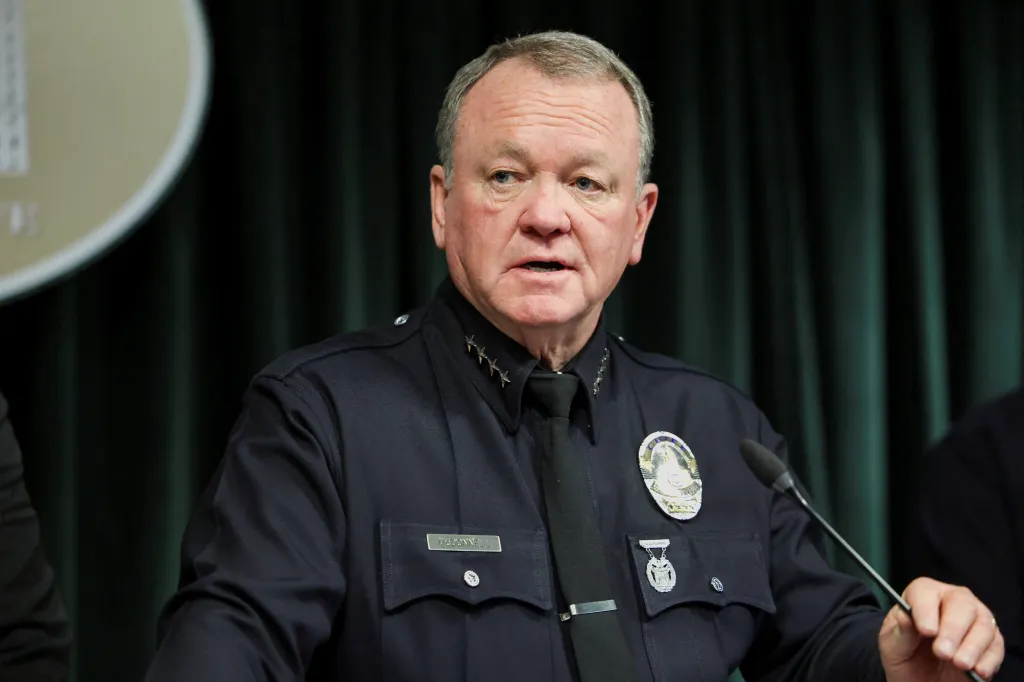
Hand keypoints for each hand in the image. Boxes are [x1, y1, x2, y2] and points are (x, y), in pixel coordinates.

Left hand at [879, 577, 1002, 680]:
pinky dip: (988, 659)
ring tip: (959, 664)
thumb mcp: (892, 644)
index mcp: (923, 595)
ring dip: (972, 646)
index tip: (926, 630)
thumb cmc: (904, 653)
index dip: (926, 609)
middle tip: (942, 652)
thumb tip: (906, 618)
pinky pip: (996, 645)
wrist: (918, 677)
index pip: (925, 591)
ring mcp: (975, 620)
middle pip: (961, 603)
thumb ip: (900, 631)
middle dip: (953, 629)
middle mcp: (952, 600)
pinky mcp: (990, 642)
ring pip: (983, 623)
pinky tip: (977, 670)